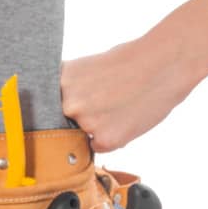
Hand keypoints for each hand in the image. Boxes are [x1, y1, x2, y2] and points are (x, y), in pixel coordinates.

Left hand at [59, 35, 197, 152]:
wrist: (163, 64)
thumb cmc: (129, 62)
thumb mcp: (87, 68)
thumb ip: (69, 89)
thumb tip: (58, 110)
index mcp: (60, 81)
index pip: (45, 106)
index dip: (58, 109)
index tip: (69, 107)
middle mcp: (68, 103)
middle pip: (61, 123)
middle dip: (77, 119)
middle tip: (102, 104)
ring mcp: (87, 123)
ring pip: (80, 136)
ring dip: (95, 128)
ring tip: (117, 107)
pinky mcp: (107, 139)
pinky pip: (98, 146)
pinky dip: (110, 137)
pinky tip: (125, 117)